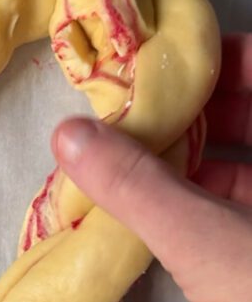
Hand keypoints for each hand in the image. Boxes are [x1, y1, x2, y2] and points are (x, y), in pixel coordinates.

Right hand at [52, 34, 251, 301]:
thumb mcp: (207, 243)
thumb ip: (139, 187)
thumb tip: (68, 135)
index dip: (218, 57)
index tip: (157, 60)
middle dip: (190, 112)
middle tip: (128, 111)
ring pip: (242, 168)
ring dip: (188, 162)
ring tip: (126, 162)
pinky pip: (237, 212)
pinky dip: (198, 206)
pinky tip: (152, 214)